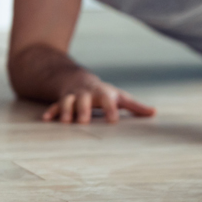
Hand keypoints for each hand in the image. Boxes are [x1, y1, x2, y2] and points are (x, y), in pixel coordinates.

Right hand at [41, 73, 155, 123]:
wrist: (80, 80)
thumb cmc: (105, 94)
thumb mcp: (121, 98)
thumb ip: (136, 107)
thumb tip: (154, 113)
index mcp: (104, 94)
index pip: (109, 101)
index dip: (111, 110)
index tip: (113, 121)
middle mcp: (87, 94)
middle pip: (85, 100)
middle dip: (84, 110)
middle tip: (85, 121)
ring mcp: (73, 97)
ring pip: (68, 102)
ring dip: (66, 110)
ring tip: (66, 122)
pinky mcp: (61, 101)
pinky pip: (54, 106)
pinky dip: (51, 112)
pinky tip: (46, 120)